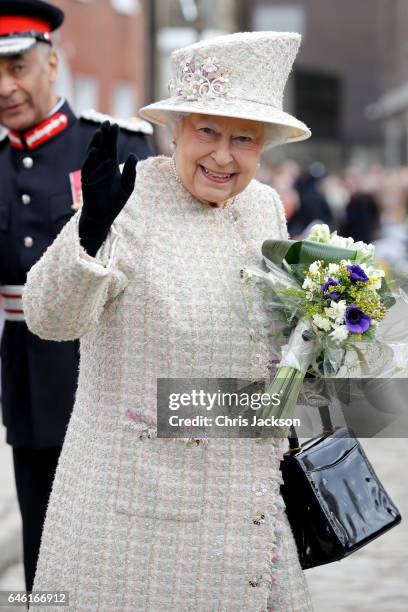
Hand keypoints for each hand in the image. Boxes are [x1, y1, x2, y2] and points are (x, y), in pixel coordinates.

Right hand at [79, 121, 137, 255]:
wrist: (103, 217)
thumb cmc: (115, 202)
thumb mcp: (127, 186)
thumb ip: (131, 171)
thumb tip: (133, 155)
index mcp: (111, 166)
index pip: (111, 148)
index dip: (112, 137)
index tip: (115, 125)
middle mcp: (101, 167)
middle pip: (102, 147)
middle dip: (104, 136)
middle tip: (107, 122)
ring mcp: (93, 173)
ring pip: (93, 155)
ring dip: (96, 144)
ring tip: (99, 133)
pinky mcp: (87, 181)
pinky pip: (88, 168)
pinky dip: (90, 159)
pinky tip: (94, 150)